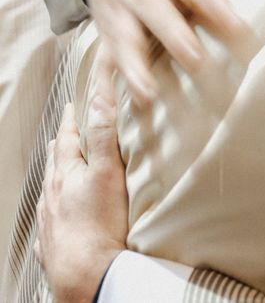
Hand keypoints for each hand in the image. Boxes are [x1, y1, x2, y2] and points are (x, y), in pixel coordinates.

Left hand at [35, 96, 127, 302]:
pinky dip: (55, 209)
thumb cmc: (100, 224)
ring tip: (62, 169)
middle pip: (55, 162)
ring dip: (56, 176)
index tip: (74, 105)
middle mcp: (52, 194)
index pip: (67, 138)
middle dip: (61, 145)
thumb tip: (100, 100)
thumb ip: (103, 136)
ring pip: (49, 190)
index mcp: (66, 174)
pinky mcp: (53, 243)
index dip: (72, 120)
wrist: (85, 273)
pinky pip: (50, 220)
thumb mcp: (108, 172)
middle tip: (67, 133)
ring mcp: (50, 220)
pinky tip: (59, 214)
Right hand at [75, 0, 259, 106]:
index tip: (236, 25)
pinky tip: (114, 109)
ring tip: (148, 94)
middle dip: (174, 36)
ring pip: (124, 41)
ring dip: (134, 68)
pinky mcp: (106, 33)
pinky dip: (105, 85)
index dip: (213, 4)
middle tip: (195, 58)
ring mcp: (120, 13)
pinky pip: (102, 60)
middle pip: (156, 13)